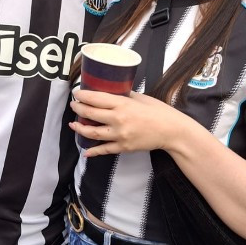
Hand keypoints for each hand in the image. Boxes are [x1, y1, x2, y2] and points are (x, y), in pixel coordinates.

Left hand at [69, 89, 184, 156]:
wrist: (172, 131)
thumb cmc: (159, 111)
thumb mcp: (140, 98)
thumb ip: (124, 95)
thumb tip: (111, 92)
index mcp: (122, 104)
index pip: (96, 98)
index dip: (82, 95)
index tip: (76, 93)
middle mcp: (118, 119)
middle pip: (90, 114)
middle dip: (78, 109)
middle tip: (73, 105)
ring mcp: (120, 135)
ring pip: (93, 133)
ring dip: (80, 128)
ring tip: (73, 124)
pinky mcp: (124, 147)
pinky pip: (104, 150)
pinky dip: (93, 151)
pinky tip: (85, 152)